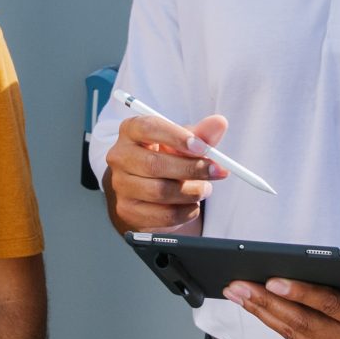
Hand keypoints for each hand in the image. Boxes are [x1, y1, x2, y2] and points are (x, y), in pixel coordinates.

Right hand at [102, 110, 228, 233]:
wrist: (150, 190)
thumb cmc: (167, 157)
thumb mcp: (184, 143)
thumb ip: (201, 134)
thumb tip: (219, 123)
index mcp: (131, 130)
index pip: (149, 128)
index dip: (177, 137)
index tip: (203, 147)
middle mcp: (120, 156)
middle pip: (154, 164)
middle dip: (191, 169)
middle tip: (216, 171)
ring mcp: (121, 185)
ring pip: (160, 192)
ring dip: (192, 192)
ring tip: (204, 189)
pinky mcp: (128, 211)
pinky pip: (164, 215)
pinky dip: (186, 211)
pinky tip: (192, 204)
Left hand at [222, 250, 339, 338]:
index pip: (330, 306)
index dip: (299, 292)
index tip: (271, 278)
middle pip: (303, 324)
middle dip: (265, 303)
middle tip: (235, 284)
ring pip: (296, 337)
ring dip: (263, 314)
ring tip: (236, 293)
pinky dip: (277, 325)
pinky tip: (257, 307)